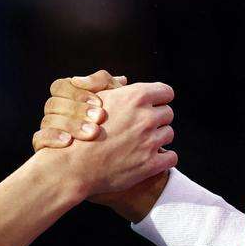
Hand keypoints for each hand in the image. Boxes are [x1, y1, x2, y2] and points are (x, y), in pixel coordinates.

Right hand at [31, 70, 128, 148]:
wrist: (109, 162)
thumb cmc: (114, 129)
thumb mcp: (117, 106)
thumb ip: (116, 92)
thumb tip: (122, 80)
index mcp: (66, 98)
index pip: (60, 86)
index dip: (78, 93)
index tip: (100, 103)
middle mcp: (54, 112)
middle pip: (53, 103)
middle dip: (77, 109)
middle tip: (100, 118)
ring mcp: (47, 129)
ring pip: (47, 120)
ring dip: (70, 124)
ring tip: (92, 133)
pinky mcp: (43, 147)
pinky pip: (38, 139)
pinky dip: (52, 137)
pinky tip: (68, 142)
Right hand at [33, 70, 172, 220]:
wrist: (73, 164)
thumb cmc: (80, 130)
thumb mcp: (94, 99)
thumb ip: (113, 87)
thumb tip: (125, 80)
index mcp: (136, 97)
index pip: (166, 92)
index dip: (159, 98)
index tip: (153, 105)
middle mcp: (146, 117)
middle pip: (168, 113)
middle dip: (157, 119)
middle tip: (142, 126)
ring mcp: (150, 141)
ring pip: (169, 134)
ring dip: (158, 138)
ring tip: (140, 142)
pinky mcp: (151, 164)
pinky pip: (171, 157)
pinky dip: (163, 158)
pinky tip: (149, 157)